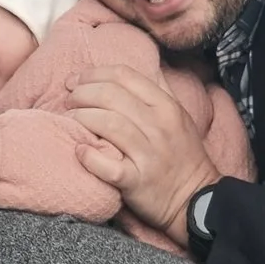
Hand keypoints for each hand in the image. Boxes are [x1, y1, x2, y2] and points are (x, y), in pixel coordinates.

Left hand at [63, 57, 210, 246]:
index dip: (94, 74)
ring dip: (82, 118)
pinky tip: (80, 150)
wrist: (195, 199)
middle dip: (82, 94)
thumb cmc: (183, 155)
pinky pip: (107, 165)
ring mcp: (148, 154)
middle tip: (69, 100)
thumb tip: (146, 65)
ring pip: (108, 124)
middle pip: (111, 96)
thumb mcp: (180, 116)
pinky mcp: (137, 181)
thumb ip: (161, 90)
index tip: (76, 80)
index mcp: (166, 106)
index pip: (124, 76)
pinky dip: (89, 156)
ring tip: (71, 120)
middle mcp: (159, 126)